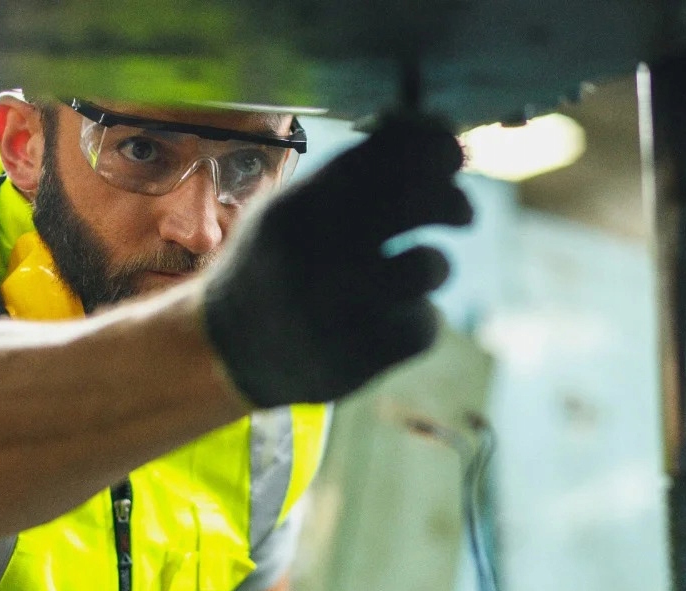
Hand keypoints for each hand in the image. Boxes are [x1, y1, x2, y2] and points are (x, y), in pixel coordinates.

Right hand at [203, 113, 472, 406]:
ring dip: (435, 265)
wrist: (224, 348)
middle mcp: (316, 252)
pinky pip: (423, 327)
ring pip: (429, 267)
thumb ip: (349, 174)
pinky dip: (419, 319)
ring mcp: (336, 309)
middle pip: (419, 202)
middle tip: (461, 212)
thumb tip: (432, 135)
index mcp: (298, 206)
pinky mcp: (356, 359)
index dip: (433, 150)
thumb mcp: (288, 206)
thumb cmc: (272, 263)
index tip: (451, 155)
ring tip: (420, 269)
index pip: (385, 157)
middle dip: (454, 201)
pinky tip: (398, 315)